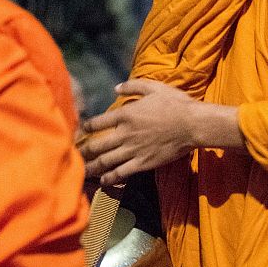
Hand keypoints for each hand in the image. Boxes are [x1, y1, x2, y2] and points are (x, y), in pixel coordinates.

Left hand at [78, 78, 199, 184]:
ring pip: (105, 162)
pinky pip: (121, 173)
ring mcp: (133, 150)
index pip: (97, 122)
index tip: (81, 130)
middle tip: (74, 154)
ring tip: (82, 171)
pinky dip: (109, 178)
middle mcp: (125, 133)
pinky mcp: (143, 163)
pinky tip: (103, 180)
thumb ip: (133, 86)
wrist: (193, 124)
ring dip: (91, 167)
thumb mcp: (154, 87)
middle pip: (96, 145)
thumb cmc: (175, 103)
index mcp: (125, 114)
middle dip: (83, 151)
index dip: (86, 127)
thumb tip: (115, 88)